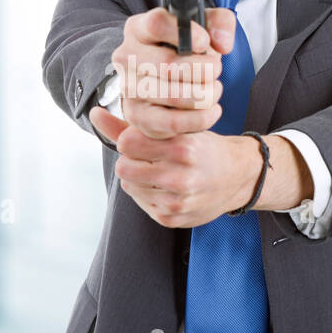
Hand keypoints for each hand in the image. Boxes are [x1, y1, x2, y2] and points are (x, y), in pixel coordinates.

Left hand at [88, 107, 258, 227]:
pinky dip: (146, 192)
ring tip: (157, 170)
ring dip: (137, 176)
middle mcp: (181, 177)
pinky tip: (163, 185)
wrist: (238, 177)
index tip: (143, 139)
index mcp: (183, 147)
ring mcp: (176, 201)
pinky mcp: (172, 218)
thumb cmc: (202, 147)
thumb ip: (131, 124)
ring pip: (130, 185)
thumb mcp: (176, 128)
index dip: (130, 139)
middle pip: (124, 168)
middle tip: (148, 156)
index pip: (127, 143)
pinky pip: (139, 202)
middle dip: (131, 159)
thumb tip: (93, 114)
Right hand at [107, 6, 237, 139]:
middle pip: (167, 64)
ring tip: (213, 90)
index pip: (156, 24)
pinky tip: (210, 110)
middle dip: (202, 70)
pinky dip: (199, 119)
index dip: (186, 33)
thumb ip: (220, 23)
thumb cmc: (186, 49)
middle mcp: (126, 57)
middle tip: (215, 70)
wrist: (170, 79)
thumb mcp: (205, 26)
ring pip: (172, 95)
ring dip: (204, 95)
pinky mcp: (136, 116)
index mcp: (138, 28)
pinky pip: (172, 122)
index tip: (205, 42)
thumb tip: (223, 43)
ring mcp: (128, 88)